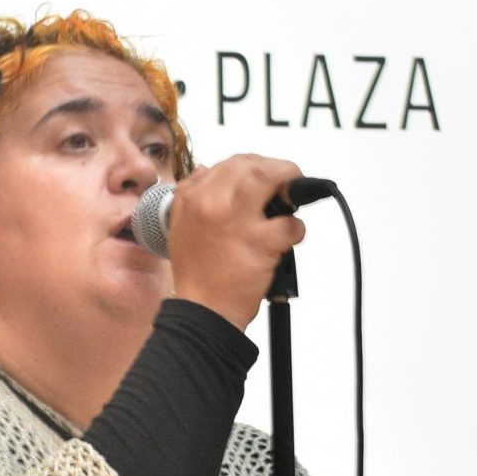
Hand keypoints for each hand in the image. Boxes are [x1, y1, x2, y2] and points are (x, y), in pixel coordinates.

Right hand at [166, 154, 306, 329]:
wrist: (203, 311)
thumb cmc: (196, 274)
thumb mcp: (179, 226)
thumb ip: (191, 195)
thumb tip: (205, 170)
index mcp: (192, 198)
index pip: (228, 163)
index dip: (253, 166)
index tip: (263, 175)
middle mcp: (212, 204)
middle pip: (252, 164)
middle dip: (275, 169)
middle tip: (286, 182)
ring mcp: (238, 222)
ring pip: (271, 177)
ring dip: (289, 182)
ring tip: (293, 199)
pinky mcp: (261, 243)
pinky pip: (291, 224)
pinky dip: (297, 229)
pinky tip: (288, 237)